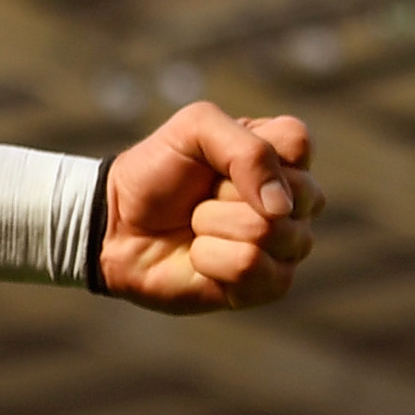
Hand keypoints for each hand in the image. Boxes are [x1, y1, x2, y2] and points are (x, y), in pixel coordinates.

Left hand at [99, 103, 316, 311]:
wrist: (116, 224)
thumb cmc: (157, 172)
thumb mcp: (194, 129)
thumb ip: (248, 149)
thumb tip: (281, 208)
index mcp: (283, 155)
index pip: (298, 144)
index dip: (249, 153)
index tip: (214, 160)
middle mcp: (294, 201)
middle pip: (292, 193)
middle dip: (227, 192)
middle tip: (202, 196)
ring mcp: (286, 245)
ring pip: (268, 231)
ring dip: (212, 224)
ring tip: (197, 225)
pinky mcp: (269, 285)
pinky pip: (251, 267)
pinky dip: (210, 259)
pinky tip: (199, 257)